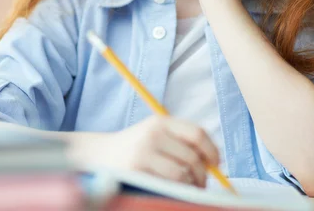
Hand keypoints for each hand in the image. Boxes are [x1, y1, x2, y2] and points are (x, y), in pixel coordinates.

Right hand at [73, 116, 219, 187]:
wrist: (98, 156)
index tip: (216, 164)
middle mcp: (152, 134)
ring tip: (188, 189)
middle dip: (202, 175)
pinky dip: (176, 191)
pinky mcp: (136, 171)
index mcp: (161, 121)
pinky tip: (174, 192)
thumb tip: (213, 163)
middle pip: (192, 157)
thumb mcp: (155, 134)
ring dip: (190, 185)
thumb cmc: (134, 148)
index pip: (197, 134)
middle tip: (201, 185)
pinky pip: (167, 185)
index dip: (212, 151)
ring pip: (182, 174)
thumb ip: (181, 142)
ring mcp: (143, 152)